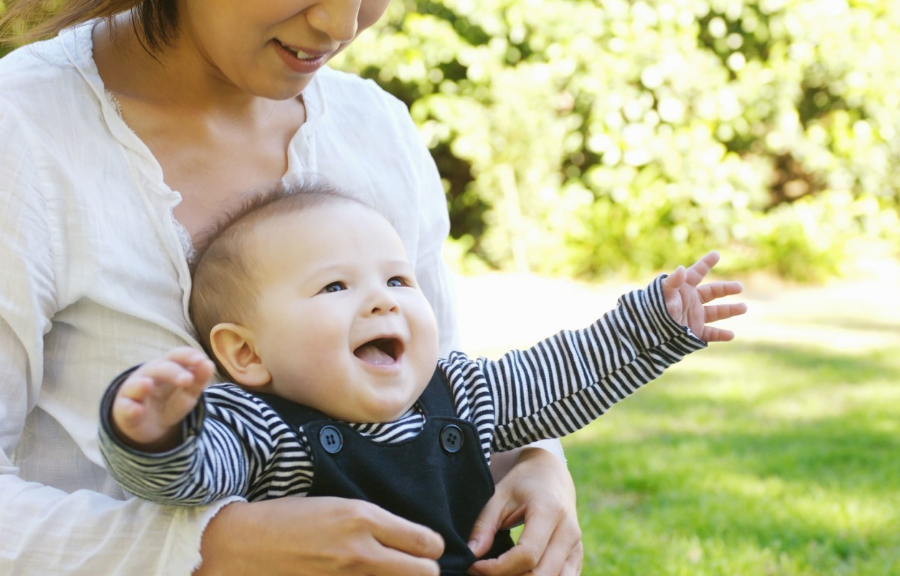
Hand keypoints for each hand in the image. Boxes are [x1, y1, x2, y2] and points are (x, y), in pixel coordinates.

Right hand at [111, 346, 214, 450]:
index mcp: (167, 367)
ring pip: (136, 384)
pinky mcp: (124, 409)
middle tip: (187, 380)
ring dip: (141, 385)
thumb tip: (209, 364)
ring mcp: (134, 391)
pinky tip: (136, 410)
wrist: (148, 425)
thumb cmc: (169, 402)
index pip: (176, 356)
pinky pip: (125, 407)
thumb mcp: (188, 392)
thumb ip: (198, 379)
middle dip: (173, 372)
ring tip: (148, 385)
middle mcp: (148, 374)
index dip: (187, 356)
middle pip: (159, 368)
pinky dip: (130, 408)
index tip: (201, 360)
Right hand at [195, 497, 443, 575]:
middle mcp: (360, 551)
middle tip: (414, 565)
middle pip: (425, 573)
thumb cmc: (287, 518)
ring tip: (387, 571)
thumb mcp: (336, 505)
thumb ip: (373, 522)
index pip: (426, 542)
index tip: (426, 546)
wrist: (242, 545)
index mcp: (362, 517)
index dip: (432, 546)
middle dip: (425, 570)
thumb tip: (405, 537)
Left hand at [467, 447, 582, 575]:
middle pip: (540, 574)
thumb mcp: (499, 496)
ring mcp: (577, 546)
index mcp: (549, 511)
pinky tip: (518, 574)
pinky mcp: (578, 557)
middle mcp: (569, 532)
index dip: (498, 568)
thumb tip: (472, 554)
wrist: (551, 473)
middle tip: (483, 572)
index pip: (527, 554)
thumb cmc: (522, 483)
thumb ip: (484, 526)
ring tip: (501, 573)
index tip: (475, 566)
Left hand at [662, 251, 746, 341]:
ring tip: (744, 307)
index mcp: (684, 289)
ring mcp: (694, 316)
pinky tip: (731, 335)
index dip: (706, 264)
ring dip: (730, 310)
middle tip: (739, 287)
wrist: (647, 332)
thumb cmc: (653, 309)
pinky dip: (721, 335)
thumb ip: (673, 282)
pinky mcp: (694, 332)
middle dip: (726, 289)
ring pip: (716, 312)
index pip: (697, 273)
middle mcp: (691, 301)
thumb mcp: (663, 294)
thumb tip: (683, 268)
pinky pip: (710, 333)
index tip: (716, 254)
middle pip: (713, 292)